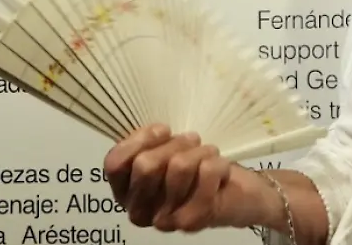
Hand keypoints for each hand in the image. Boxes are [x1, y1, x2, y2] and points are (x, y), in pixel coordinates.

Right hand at [104, 124, 273, 232]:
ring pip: (178, 166)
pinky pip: (206, 173)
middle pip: (146, 164)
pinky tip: (220, 170)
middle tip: (191, 142)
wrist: (237, 194)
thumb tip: (156, 130)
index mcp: (125, 191)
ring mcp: (164, 219)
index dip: (140, 139)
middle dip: (176, 143)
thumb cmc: (197, 168)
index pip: (115, 162)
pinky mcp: (191, 221)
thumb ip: (150, 143)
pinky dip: (218, 162)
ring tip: (208, 155)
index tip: (164, 130)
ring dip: (201, 151)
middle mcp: (139, 210)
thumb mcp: (167, 151)